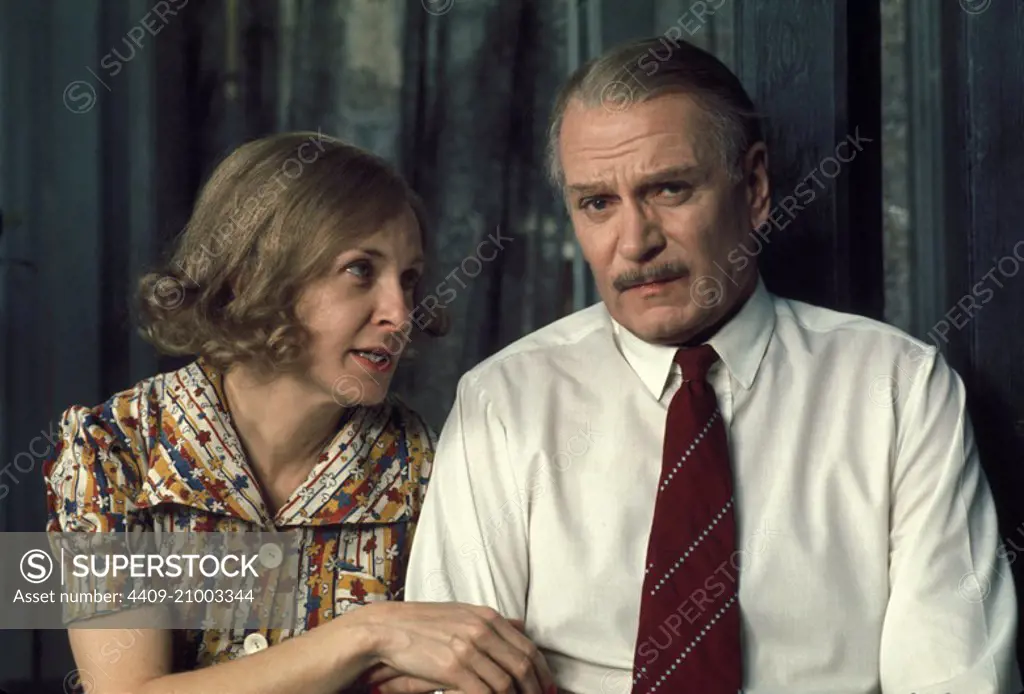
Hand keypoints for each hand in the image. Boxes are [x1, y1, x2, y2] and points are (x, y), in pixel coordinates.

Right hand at [351, 602, 555, 693]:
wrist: (388, 629)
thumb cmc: (425, 624)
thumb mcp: (463, 614)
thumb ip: (492, 622)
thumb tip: (522, 625)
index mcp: (487, 616)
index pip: (527, 647)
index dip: (542, 671)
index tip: (549, 687)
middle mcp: (482, 630)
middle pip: (522, 666)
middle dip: (536, 689)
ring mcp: (468, 649)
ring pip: (506, 683)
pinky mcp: (453, 668)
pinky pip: (485, 693)